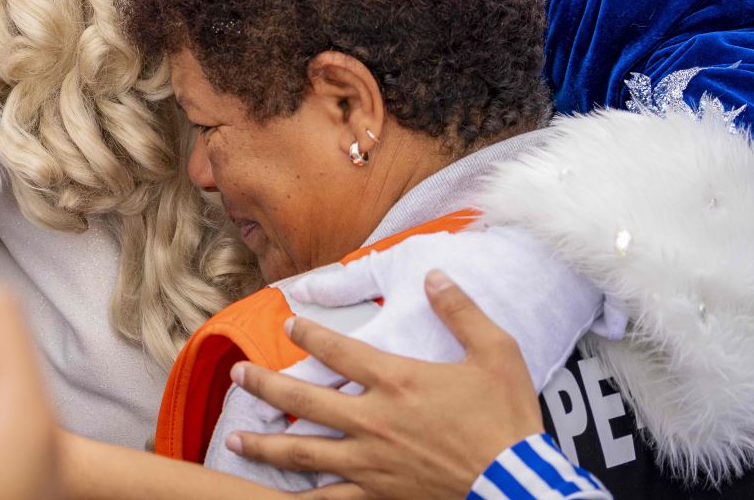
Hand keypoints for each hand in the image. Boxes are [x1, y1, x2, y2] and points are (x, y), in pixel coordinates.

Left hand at [225, 271, 542, 499]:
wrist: (518, 483)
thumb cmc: (507, 419)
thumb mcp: (496, 352)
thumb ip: (461, 311)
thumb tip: (435, 276)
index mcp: (397, 381)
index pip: (338, 350)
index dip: (309, 334)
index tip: (290, 323)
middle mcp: (374, 420)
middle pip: (303, 401)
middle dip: (264, 386)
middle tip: (237, 375)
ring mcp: (372, 460)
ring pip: (304, 452)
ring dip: (265, 445)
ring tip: (235, 440)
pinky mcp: (380, 492)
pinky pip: (331, 498)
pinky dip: (302, 498)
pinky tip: (278, 498)